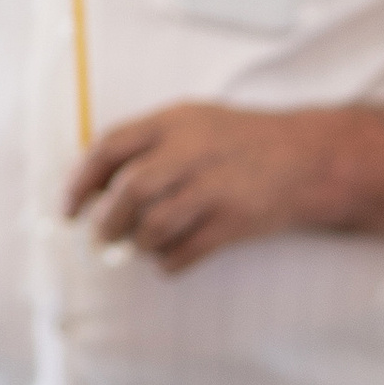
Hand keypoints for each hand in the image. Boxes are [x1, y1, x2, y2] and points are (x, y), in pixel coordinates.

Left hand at [65, 100, 334, 270]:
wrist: (313, 159)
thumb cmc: (247, 143)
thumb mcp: (197, 123)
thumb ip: (151, 145)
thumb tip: (100, 186)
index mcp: (176, 122)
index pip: (111, 146)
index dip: (82, 181)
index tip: (70, 209)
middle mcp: (195, 151)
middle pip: (130, 190)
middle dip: (107, 222)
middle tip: (102, 238)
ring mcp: (218, 187)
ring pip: (155, 225)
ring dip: (140, 244)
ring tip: (143, 247)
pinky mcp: (237, 221)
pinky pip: (188, 251)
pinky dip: (170, 263)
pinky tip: (170, 260)